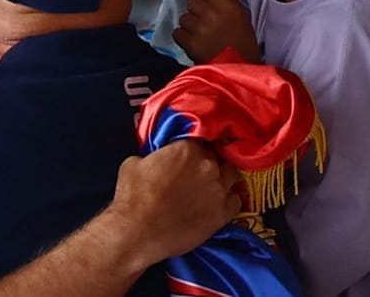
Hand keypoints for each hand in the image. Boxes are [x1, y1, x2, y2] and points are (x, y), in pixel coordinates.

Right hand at [104, 141, 241, 266]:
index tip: (187, 154)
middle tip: (196, 171)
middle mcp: (208, 166)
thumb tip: (154, 158)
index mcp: (187, 149)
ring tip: (212, 184)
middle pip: (216, 156)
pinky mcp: (222, 214)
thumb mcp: (134, 163)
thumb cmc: (133, 196)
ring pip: (232, 175)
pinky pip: (236, 201)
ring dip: (223, 177)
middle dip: (207, 161)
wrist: (138, 231)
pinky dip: (229, 199)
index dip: (192, 147)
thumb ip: (152, 155)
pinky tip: (219, 202)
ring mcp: (218, 190)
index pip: (198, 139)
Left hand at [173, 0, 260, 63]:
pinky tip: (195, 43)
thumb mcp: (240, 13)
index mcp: (229, 5)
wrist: (239, 71)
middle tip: (208, 24)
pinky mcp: (190, 44)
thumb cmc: (243, 41)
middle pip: (192, 1)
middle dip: (197, 11)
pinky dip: (184, 38)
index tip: (212, 7)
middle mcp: (213, 14)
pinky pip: (177, 32)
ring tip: (202, 36)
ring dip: (190, 25)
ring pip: (184, 17)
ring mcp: (200, 29)